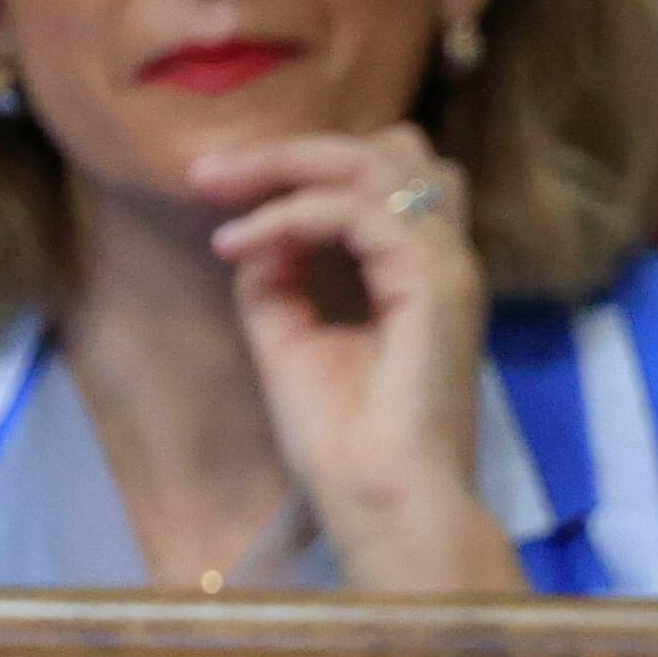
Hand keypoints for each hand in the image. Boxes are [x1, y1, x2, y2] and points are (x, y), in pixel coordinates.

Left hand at [192, 130, 526, 593]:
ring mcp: (446, 266)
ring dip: (288, 166)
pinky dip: (288, 217)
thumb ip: (278, 277)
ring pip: (374, 162)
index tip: (214, 188)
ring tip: (221, 190)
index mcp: (418, 274)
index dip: (296, 170)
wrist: (383, 507)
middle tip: (210, 172)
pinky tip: (241, 244)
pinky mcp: (435, 282)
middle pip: (386, 149)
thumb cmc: (346, 447)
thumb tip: (253, 229)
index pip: (374, 179)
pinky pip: (353, 213)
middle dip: (291, 150)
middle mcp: (441, 260)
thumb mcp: (290, 340)